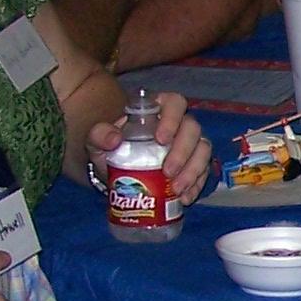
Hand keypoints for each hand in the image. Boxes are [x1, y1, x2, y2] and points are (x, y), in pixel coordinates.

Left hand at [90, 88, 213, 205]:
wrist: (115, 170)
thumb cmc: (109, 147)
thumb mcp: (97, 139)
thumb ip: (99, 135)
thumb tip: (114, 139)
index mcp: (158, 109)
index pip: (174, 103)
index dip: (172, 118)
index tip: (161, 139)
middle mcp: (179, 123)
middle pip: (192, 129)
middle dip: (183, 152)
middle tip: (168, 172)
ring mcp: (189, 144)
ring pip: (203, 150)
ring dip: (193, 170)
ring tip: (177, 189)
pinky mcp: (194, 164)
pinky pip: (204, 172)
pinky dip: (196, 185)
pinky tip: (185, 198)